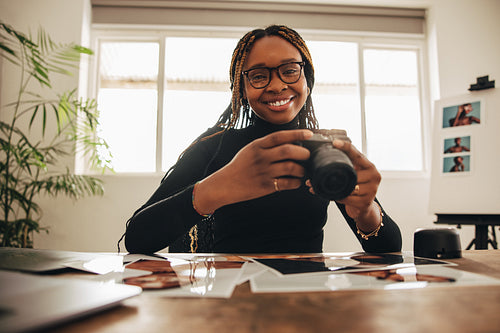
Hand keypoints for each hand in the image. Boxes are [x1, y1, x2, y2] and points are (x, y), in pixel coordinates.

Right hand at [194, 129, 312, 213]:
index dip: (297, 133)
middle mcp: (261, 157)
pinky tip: (296, 181)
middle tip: (307, 155)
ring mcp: (264, 172)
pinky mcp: (266, 186)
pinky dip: (296, 182)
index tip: (309, 134)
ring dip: (301, 169)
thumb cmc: (240, 166)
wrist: (225, 184)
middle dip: (303, 152)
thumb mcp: (250, 150)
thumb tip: (290, 141)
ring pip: (291, 167)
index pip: (280, 136)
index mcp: (257, 145)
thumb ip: (267, 145)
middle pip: (288, 151)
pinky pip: (287, 183)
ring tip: (302, 170)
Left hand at [306, 139, 380, 228]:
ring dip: (332, 188)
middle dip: (333, 174)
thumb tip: (323, 155)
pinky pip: (346, 198)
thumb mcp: (353, 173)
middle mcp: (374, 176)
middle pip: (351, 173)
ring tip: (317, 187)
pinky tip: (329, 195)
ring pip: (348, 187)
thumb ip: (346, 164)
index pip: (357, 154)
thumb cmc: (356, 187)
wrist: (363, 207)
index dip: (346, 147)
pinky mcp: (366, 202)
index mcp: (369, 166)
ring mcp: (371, 190)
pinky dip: (336, 197)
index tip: (334, 142)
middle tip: (315, 174)